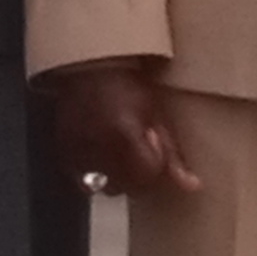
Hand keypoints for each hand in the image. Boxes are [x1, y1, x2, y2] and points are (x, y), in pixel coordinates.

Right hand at [48, 59, 196, 196]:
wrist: (90, 68)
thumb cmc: (126, 85)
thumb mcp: (156, 114)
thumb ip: (173, 155)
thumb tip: (192, 186)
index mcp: (124, 133)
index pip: (149, 174)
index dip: (156, 162)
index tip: (153, 142)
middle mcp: (99, 146)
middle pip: (129, 187)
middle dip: (138, 176)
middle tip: (137, 151)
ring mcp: (78, 152)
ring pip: (105, 187)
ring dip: (117, 178)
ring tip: (119, 154)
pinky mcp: (64, 153)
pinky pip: (83, 180)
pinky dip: (95, 174)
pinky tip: (100, 154)